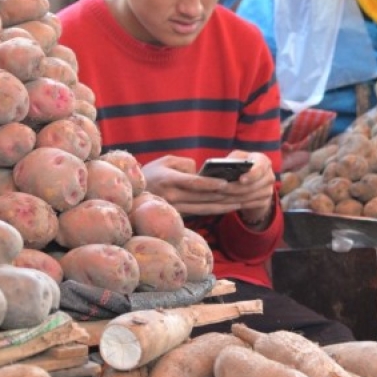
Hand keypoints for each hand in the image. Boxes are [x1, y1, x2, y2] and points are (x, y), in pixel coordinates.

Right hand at [140, 153, 275, 222]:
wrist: (133, 195)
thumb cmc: (151, 173)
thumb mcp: (165, 161)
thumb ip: (184, 163)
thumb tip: (200, 172)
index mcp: (169, 180)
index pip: (192, 183)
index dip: (209, 184)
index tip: (225, 183)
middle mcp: (172, 196)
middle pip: (203, 198)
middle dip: (224, 196)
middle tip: (243, 192)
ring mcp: (175, 208)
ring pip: (204, 208)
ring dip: (224, 206)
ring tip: (241, 202)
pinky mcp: (178, 215)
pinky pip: (200, 213)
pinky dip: (215, 210)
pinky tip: (228, 207)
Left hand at [220, 150, 275, 226]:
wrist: (252, 180)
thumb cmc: (241, 165)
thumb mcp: (237, 158)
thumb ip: (231, 160)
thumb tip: (220, 167)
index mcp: (263, 161)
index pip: (261, 168)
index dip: (251, 175)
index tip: (241, 179)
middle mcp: (269, 176)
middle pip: (252, 186)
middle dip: (233, 188)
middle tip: (219, 189)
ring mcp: (268, 190)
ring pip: (249, 197)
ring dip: (232, 197)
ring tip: (217, 196)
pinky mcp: (265, 202)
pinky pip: (249, 205)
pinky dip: (235, 204)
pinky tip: (223, 202)